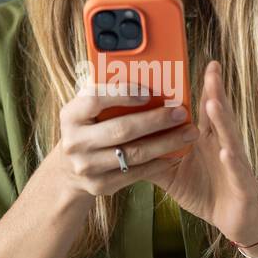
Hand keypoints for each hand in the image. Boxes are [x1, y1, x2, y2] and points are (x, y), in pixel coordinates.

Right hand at [47, 80, 200, 200]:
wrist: (69, 169)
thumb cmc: (88, 127)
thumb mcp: (87, 109)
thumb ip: (107, 92)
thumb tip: (143, 72)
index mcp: (70, 115)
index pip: (95, 99)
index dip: (123, 94)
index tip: (149, 92)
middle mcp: (75, 142)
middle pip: (121, 130)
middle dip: (155, 120)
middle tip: (181, 113)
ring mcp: (87, 167)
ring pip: (133, 154)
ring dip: (165, 143)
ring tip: (188, 133)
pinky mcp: (100, 185)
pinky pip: (136, 173)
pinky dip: (159, 163)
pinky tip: (176, 153)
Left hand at [153, 61, 257, 244]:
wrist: (231, 220)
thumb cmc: (205, 192)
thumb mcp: (173, 172)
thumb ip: (153, 155)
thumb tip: (123, 143)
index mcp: (207, 139)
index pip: (204, 109)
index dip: (204, 87)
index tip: (203, 64)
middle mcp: (223, 144)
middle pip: (219, 115)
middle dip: (216, 91)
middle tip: (212, 69)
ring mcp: (235, 162)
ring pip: (229, 137)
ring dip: (222, 119)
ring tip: (213, 102)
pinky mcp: (242, 183)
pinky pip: (235, 170)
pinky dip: (231, 160)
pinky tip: (225, 152)